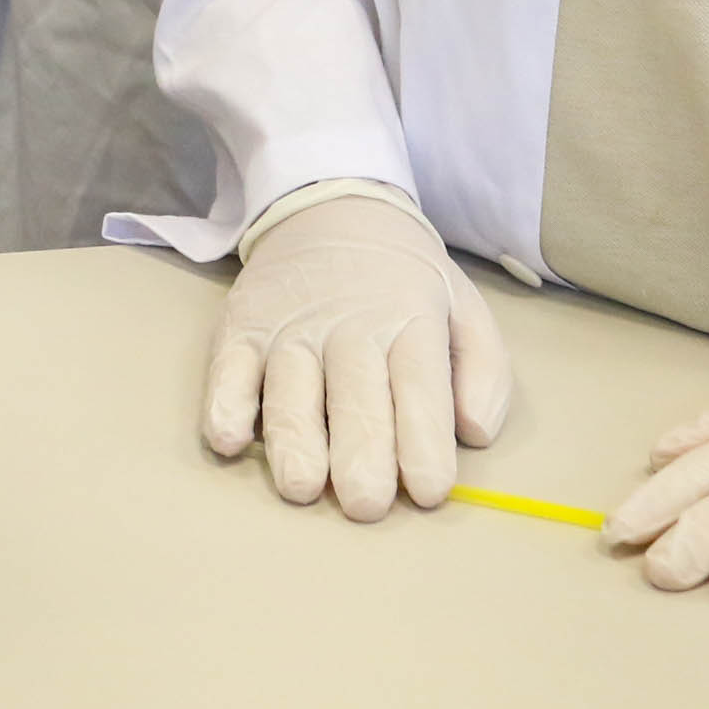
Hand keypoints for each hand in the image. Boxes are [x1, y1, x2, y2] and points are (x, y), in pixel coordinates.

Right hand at [201, 191, 511, 519]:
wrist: (328, 204)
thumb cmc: (400, 277)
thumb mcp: (463, 306)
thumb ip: (483, 370)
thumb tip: (473, 432)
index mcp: (410, 323)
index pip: (420, 388)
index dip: (423, 442)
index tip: (428, 491)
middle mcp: (348, 328)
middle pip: (355, 398)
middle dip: (360, 456)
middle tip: (365, 504)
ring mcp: (289, 328)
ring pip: (289, 391)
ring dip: (293, 440)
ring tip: (301, 486)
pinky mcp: (241, 327)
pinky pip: (227, 369)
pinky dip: (224, 402)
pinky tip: (229, 437)